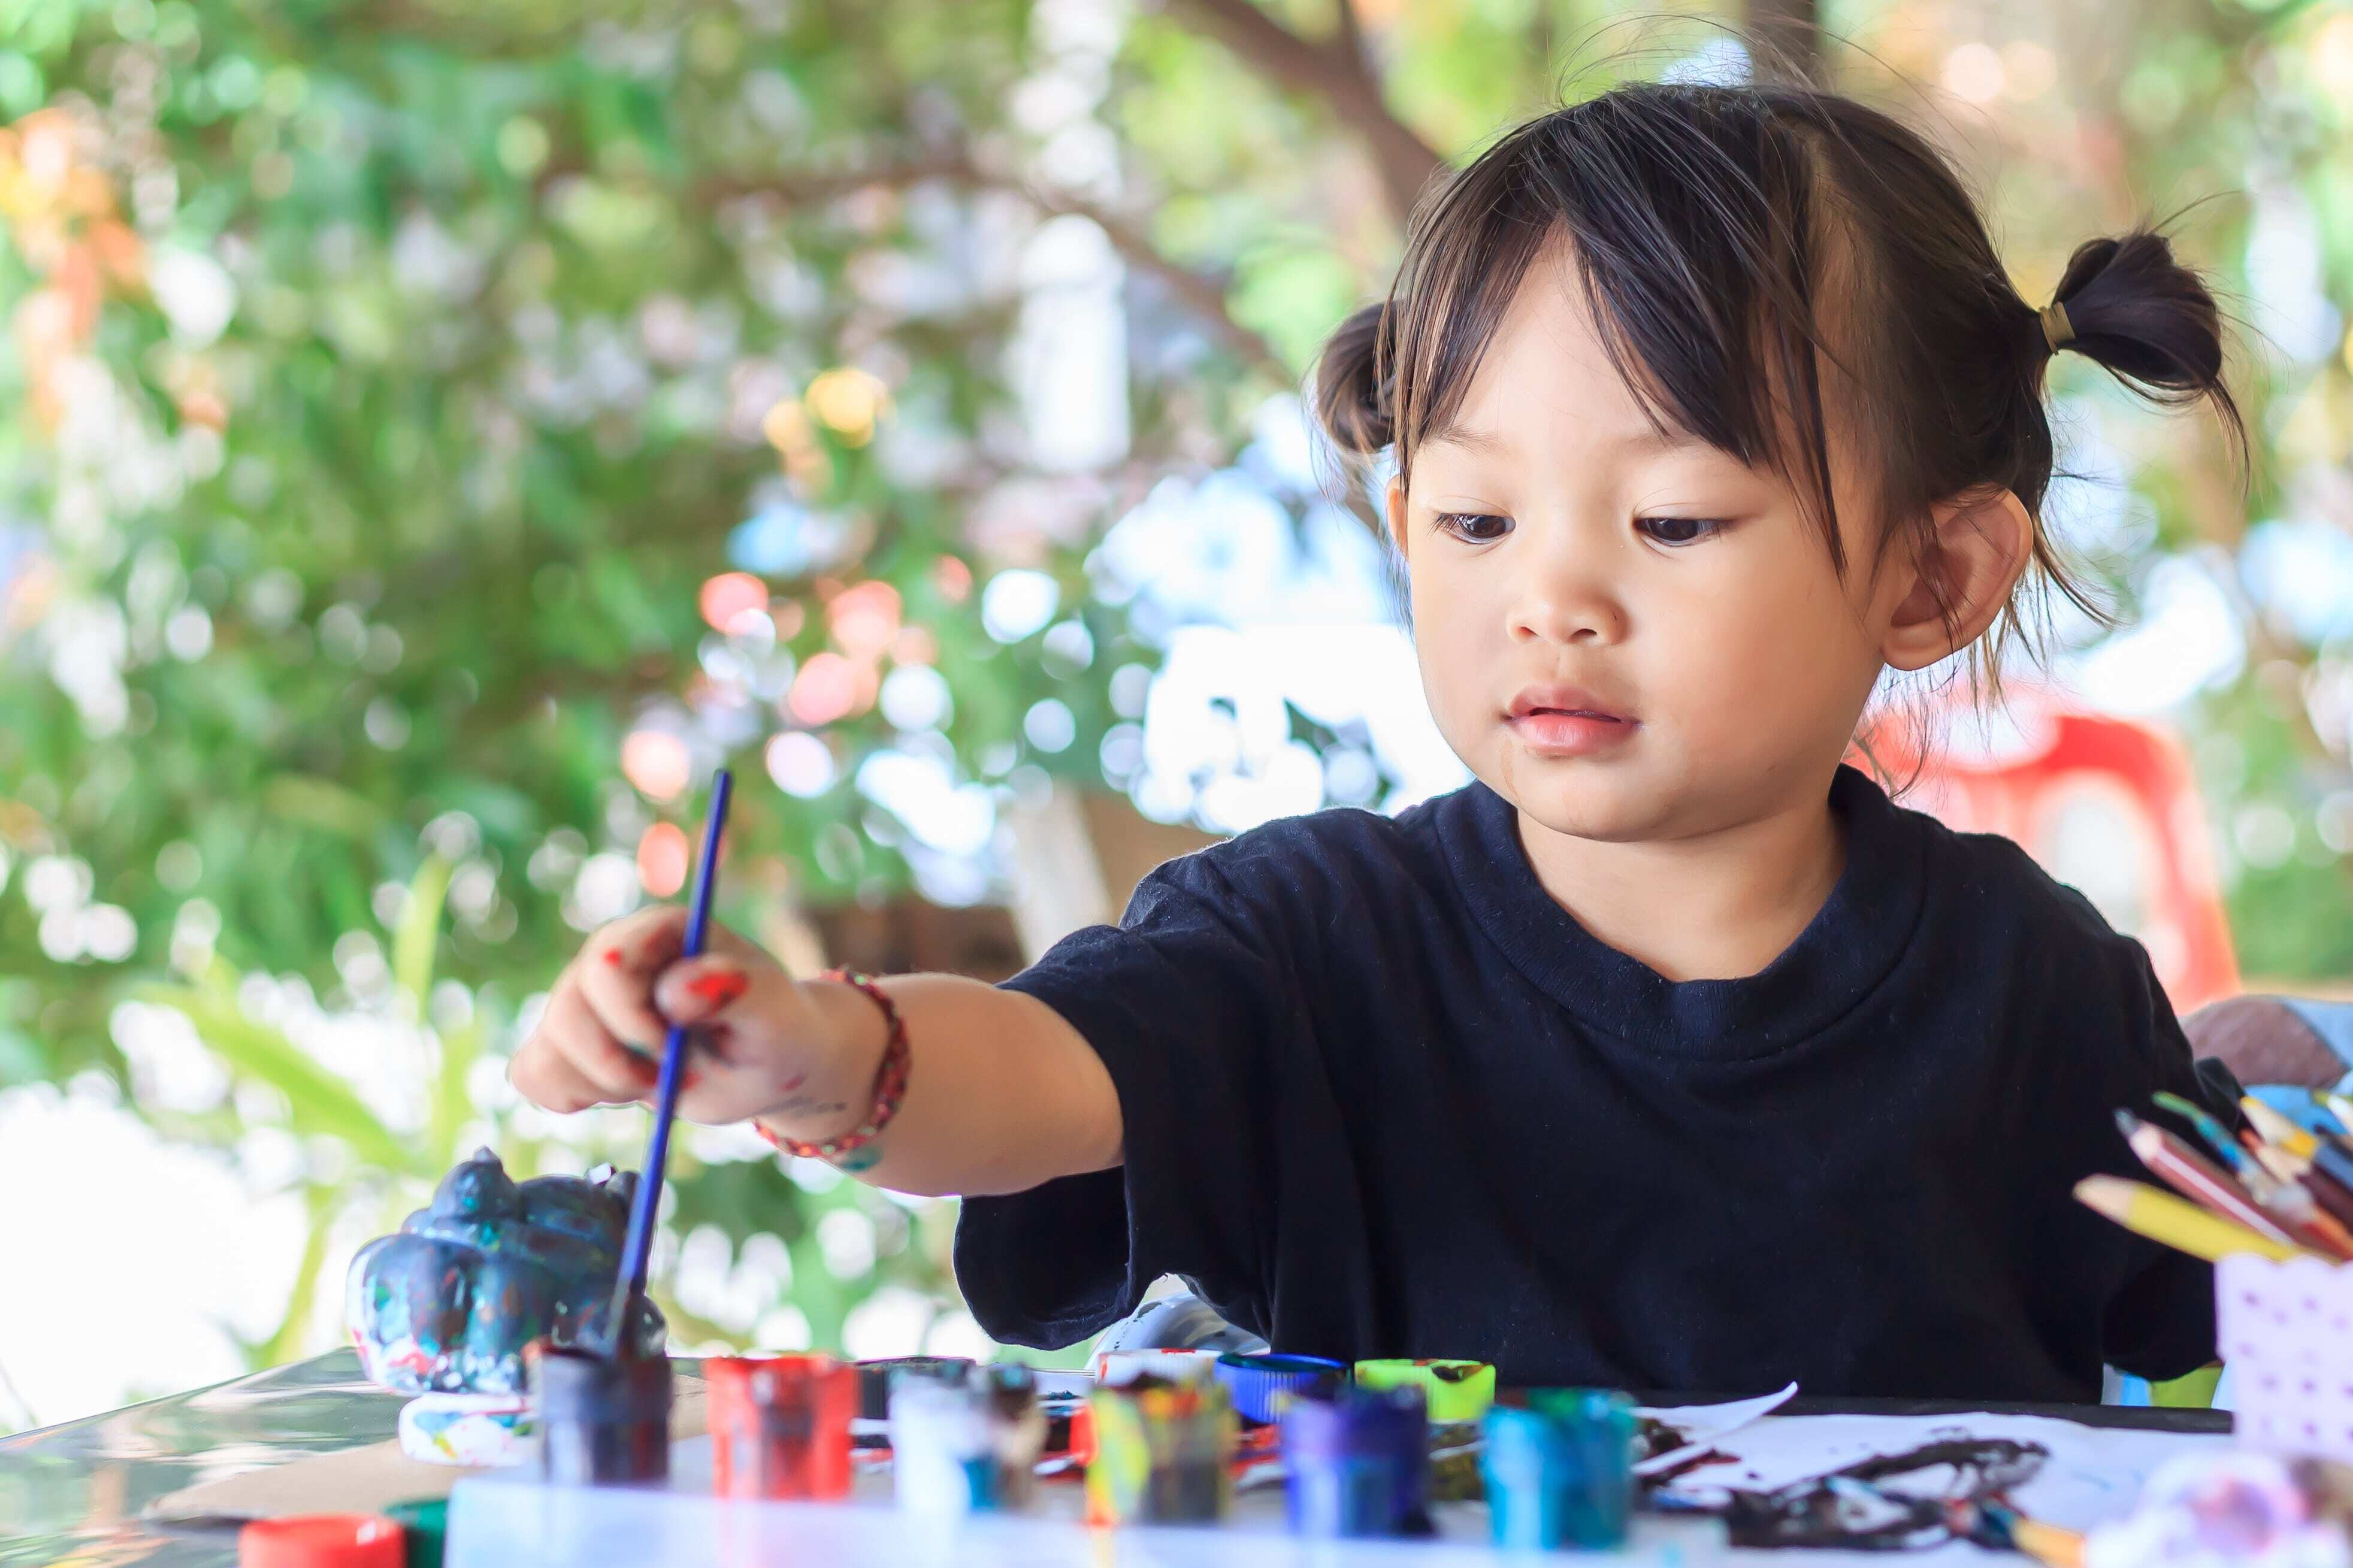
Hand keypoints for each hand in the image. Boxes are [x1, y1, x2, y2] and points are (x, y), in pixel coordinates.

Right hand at [509, 907, 864, 1131]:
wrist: (768, 1063)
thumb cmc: (775, 1028)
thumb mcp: (773, 1012)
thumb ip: (733, 991)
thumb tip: (676, 989)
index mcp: (659, 932)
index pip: (607, 967)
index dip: (633, 1020)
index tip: (671, 1049)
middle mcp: (612, 959)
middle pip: (566, 1011)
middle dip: (615, 1062)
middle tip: (666, 1076)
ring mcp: (584, 1001)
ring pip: (546, 1048)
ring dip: (599, 1084)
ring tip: (652, 1081)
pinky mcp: (571, 1045)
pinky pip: (533, 1074)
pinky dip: (571, 1097)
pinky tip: (621, 1092)